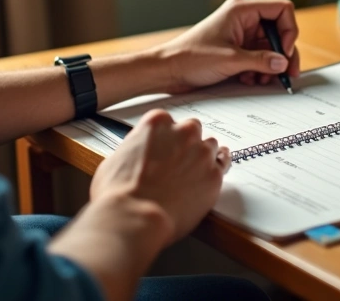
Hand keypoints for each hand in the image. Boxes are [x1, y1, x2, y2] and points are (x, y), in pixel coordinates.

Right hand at [90, 110, 229, 243]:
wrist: (135, 217)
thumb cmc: (119, 192)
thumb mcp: (116, 158)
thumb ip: (136, 149)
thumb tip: (138, 155)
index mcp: (158, 123)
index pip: (169, 122)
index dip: (166, 139)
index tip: (164, 149)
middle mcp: (184, 132)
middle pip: (192, 130)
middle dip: (186, 144)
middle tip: (177, 163)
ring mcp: (202, 153)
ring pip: (210, 146)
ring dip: (203, 157)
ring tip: (192, 174)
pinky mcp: (215, 175)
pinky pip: (223, 165)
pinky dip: (217, 170)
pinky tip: (210, 176)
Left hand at [154, 0, 300, 91]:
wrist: (168, 70)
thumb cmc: (190, 57)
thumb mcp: (230, 60)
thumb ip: (261, 61)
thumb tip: (283, 63)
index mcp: (242, 10)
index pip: (281, 10)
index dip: (289, 30)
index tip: (285, 51)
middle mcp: (244, 19)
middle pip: (279, 31)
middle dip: (282, 53)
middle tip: (287, 73)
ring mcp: (241, 35)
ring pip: (270, 48)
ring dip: (270, 66)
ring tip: (261, 79)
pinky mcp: (237, 49)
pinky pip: (259, 58)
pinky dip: (259, 70)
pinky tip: (248, 79)